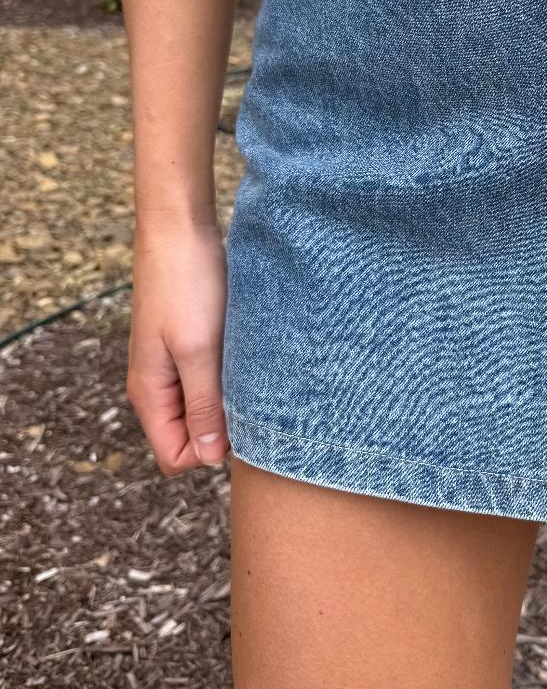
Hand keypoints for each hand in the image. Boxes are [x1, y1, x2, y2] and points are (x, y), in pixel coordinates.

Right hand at [127, 216, 229, 473]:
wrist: (180, 229)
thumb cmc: (187, 285)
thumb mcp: (197, 350)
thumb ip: (202, 405)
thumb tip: (209, 459)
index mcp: (150, 394)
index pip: (176, 456)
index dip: (211, 451)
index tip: (243, 420)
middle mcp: (158, 385)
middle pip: (191, 435)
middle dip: (224, 427)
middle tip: (256, 395)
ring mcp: (173, 364)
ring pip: (205, 406)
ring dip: (230, 398)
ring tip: (254, 370)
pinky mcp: (191, 344)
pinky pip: (211, 379)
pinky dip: (231, 375)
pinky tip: (250, 355)